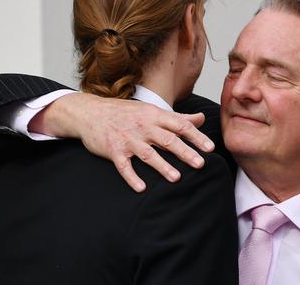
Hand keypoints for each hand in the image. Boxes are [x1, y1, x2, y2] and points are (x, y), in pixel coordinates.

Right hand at [30, 93, 214, 191]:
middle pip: (167, 139)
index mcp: (154, 115)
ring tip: (176, 178)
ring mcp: (128, 139)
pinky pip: (124, 166)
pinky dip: (132, 177)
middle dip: (185, 152)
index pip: (179, 125)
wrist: (90, 113)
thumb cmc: (125, 113)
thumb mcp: (151, 111)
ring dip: (162, 166)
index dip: (196, 136)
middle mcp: (143, 126)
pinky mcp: (113, 150)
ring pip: (148, 153)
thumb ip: (177, 117)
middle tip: (200, 164)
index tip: (210, 148)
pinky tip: (142, 188)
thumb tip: (201, 118)